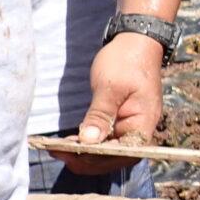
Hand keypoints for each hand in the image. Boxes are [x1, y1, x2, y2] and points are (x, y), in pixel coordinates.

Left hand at [48, 33, 162, 176]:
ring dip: (84, 153)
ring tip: (57, 149)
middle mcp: (139, 129)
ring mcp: (129, 125)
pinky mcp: (119, 120)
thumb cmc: (126, 61)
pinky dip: (87, 143)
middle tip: (56, 153)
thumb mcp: (110, 87)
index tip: (70, 154)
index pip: (123, 153)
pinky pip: (104, 139)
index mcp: (143, 123)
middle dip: (87, 159)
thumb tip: (88, 142)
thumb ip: (100, 115)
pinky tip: (68, 142)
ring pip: (108, 150)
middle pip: (115, 157)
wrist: (136, 40)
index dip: (98, 159)